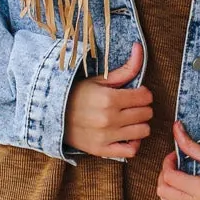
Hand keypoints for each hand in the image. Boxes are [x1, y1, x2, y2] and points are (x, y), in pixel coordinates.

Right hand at [63, 40, 152, 159]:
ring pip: (143, 131)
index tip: (136, 93)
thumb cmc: (77, 94)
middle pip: (146, 113)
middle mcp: (109, 119)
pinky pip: (131, 151)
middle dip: (143, 107)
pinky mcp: (102, 150)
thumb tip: (139, 48)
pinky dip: (134, 143)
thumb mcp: (99, 79)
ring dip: (140, 124)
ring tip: (131, 119)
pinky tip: (128, 135)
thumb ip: (124, 69)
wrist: (52, 114)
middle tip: (132, 105)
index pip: (145, 97)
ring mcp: (106, 136)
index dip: (144, 93)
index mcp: (109, 98)